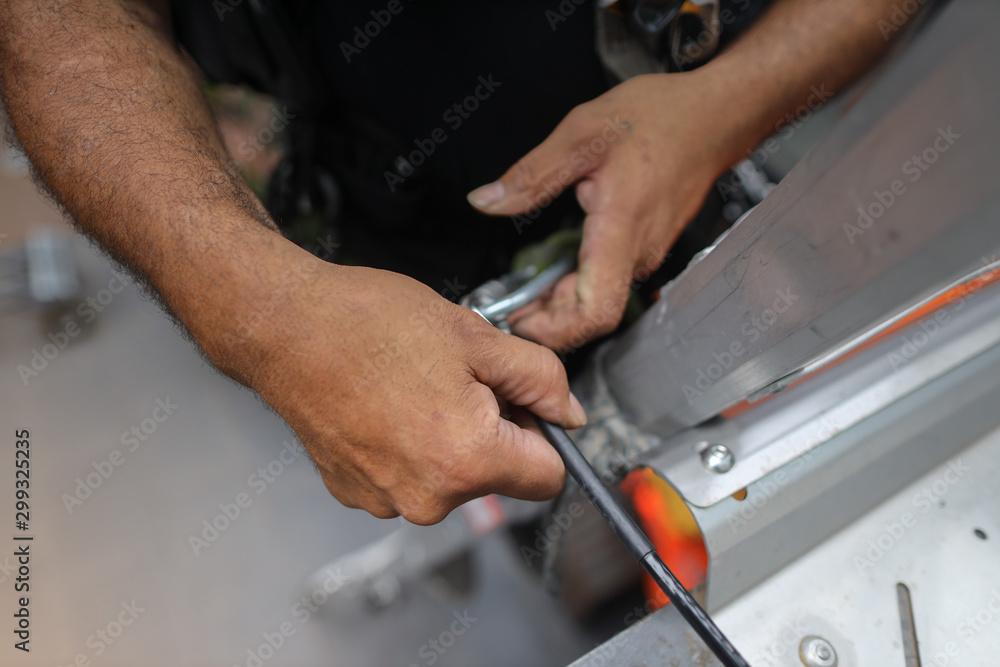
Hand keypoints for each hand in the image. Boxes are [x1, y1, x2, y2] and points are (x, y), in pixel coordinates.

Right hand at [207, 251, 586, 524]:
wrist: (284, 328)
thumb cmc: (369, 325)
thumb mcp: (477, 336)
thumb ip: (540, 380)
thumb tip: (569, 414)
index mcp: (466, 460)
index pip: (549, 479)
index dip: (544, 434)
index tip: (520, 404)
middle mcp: (427, 498)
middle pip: (497, 477)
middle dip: (492, 431)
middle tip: (456, 378)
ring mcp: (386, 501)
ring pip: (452, 476)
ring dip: (448, 438)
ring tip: (413, 387)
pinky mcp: (357, 493)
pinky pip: (409, 477)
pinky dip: (409, 446)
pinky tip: (385, 405)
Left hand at [467, 72, 730, 349]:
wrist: (715, 115)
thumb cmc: (660, 117)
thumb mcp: (582, 133)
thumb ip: (531, 175)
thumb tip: (484, 201)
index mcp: (620, 230)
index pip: (596, 312)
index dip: (556, 331)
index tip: (519, 322)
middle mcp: (637, 253)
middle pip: (592, 315)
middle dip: (547, 321)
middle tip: (507, 308)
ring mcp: (645, 254)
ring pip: (599, 300)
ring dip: (559, 305)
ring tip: (522, 294)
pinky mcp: (645, 248)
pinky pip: (608, 281)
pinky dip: (576, 286)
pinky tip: (551, 272)